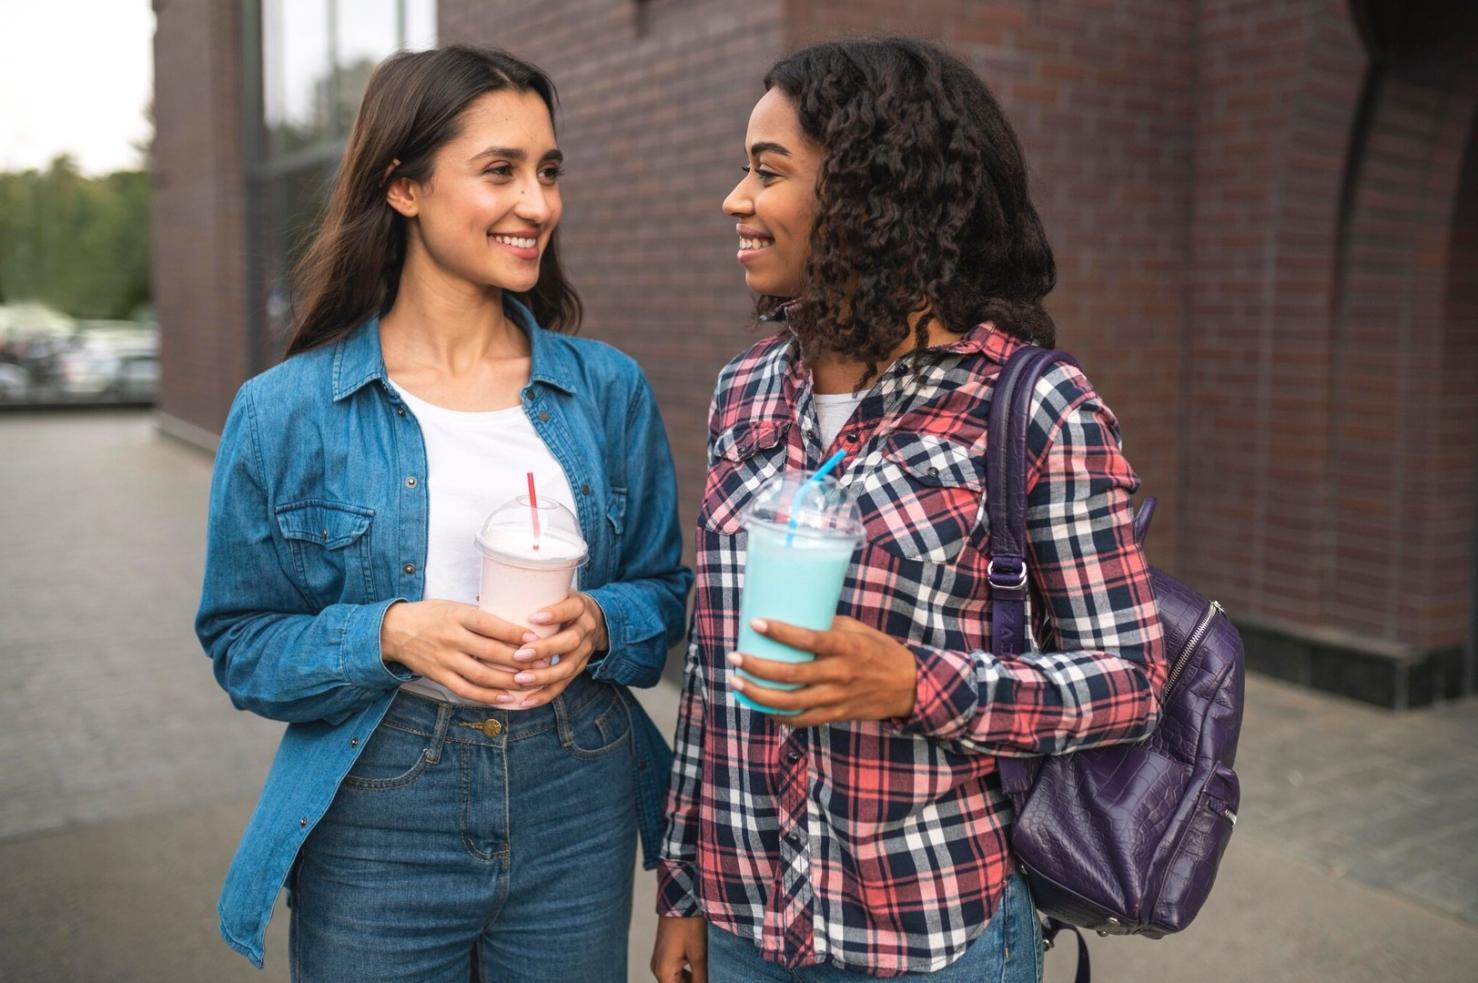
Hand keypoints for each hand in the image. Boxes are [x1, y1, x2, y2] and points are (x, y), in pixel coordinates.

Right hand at [379, 599, 535, 704]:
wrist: (393, 630)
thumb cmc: (430, 615)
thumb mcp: (453, 605)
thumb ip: (479, 616)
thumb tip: (515, 621)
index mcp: (458, 616)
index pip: (491, 624)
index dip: (514, 633)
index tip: (536, 639)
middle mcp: (452, 638)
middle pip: (490, 652)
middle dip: (519, 660)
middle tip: (541, 665)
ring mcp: (445, 659)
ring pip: (481, 675)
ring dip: (508, 681)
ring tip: (529, 683)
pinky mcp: (438, 676)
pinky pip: (466, 690)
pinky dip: (487, 696)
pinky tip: (505, 698)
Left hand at [499, 592, 609, 708]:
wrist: (597, 620)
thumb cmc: (564, 605)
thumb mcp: (555, 594)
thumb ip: (526, 598)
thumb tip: (480, 596)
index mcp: (579, 607)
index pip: (570, 609)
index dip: (555, 614)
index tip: (533, 617)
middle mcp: (585, 629)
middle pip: (570, 641)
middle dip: (545, 649)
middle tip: (519, 654)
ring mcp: (585, 652)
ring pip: (568, 668)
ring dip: (543, 676)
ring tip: (520, 680)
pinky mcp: (579, 669)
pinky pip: (563, 685)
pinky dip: (545, 694)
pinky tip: (527, 701)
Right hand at [651, 915, 706, 982]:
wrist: (679, 899)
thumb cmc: (688, 925)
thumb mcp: (699, 955)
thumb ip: (701, 979)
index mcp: (664, 973)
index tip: (706, 981)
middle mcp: (658, 968)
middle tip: (708, 977)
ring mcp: (659, 959)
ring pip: (675, 980)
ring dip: (690, 981)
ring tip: (705, 975)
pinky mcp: (663, 952)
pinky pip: (674, 970)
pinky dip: (686, 973)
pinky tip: (699, 968)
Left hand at [728, 616, 917, 726]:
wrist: (908, 686)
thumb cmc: (880, 651)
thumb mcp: (859, 631)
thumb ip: (828, 626)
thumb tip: (795, 617)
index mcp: (846, 647)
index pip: (809, 639)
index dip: (780, 632)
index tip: (755, 622)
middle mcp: (840, 674)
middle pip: (792, 674)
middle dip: (757, 666)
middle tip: (735, 657)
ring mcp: (837, 698)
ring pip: (791, 702)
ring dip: (759, 694)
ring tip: (737, 683)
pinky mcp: (836, 714)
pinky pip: (802, 719)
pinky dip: (778, 715)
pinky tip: (760, 706)